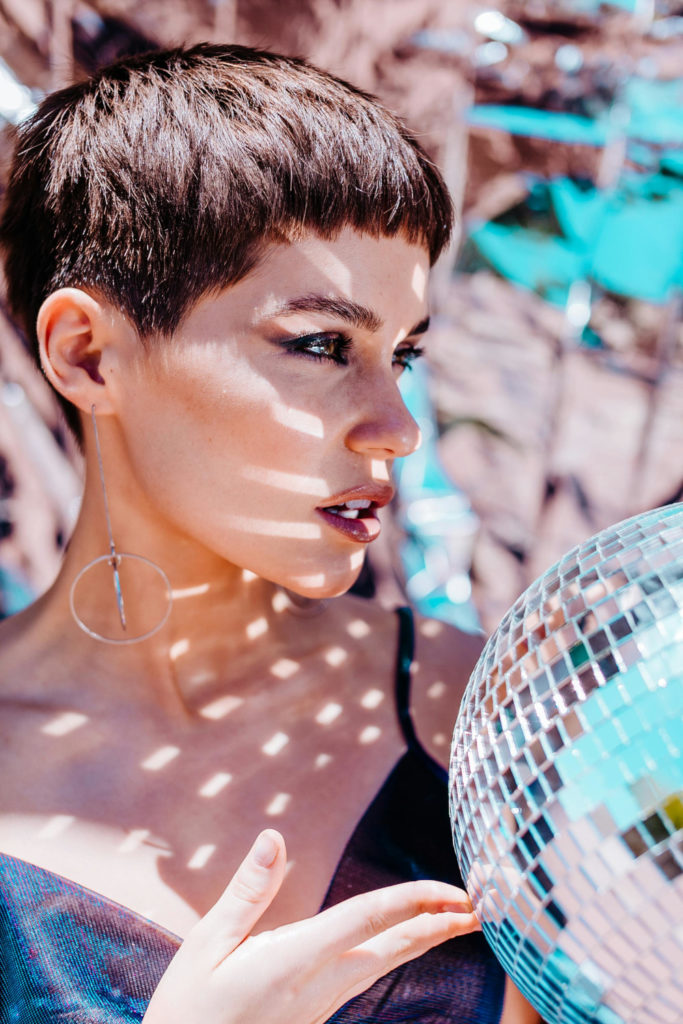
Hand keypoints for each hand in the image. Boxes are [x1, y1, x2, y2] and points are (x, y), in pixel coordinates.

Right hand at [143, 829, 478, 1023]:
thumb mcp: (206, 947)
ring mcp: (321, 1004)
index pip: (365, 922)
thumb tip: (273, 839)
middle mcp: (318, 984)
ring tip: (458, 920)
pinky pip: (368, 976)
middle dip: (439, 925)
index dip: (412, 901)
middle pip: (392, 950)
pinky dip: (396, 953)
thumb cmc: (189, 1011)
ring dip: (424, 938)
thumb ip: (246, 893)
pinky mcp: (316, 1012)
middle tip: (481, 907)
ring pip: (385, 966)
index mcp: (293, 961)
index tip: (453, 890)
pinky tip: (404, 943)